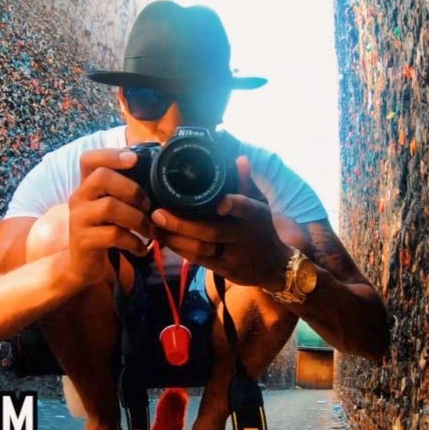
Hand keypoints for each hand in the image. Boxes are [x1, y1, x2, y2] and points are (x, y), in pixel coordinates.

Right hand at [68, 149, 151, 287]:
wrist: (83, 265)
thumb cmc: (105, 231)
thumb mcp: (112, 207)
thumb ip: (124, 189)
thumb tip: (153, 167)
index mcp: (86, 185)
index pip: (89, 159)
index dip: (111, 154)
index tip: (134, 159)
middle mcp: (78, 197)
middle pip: (102, 177)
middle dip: (131, 189)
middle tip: (147, 205)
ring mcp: (78, 219)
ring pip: (110, 207)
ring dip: (137, 218)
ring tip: (148, 230)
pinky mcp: (84, 240)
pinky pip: (114, 235)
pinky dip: (134, 241)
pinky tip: (141, 248)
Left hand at [150, 155, 290, 290]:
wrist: (275, 266)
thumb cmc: (262, 229)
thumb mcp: (261, 205)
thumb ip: (247, 184)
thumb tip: (239, 159)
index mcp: (255, 215)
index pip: (246, 207)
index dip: (234, 204)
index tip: (221, 202)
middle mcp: (244, 235)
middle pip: (212, 231)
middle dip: (182, 223)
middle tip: (157, 213)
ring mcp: (234, 255)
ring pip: (202, 248)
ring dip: (175, 239)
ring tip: (153, 227)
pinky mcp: (225, 270)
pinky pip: (199, 260)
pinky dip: (180, 250)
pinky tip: (162, 239)